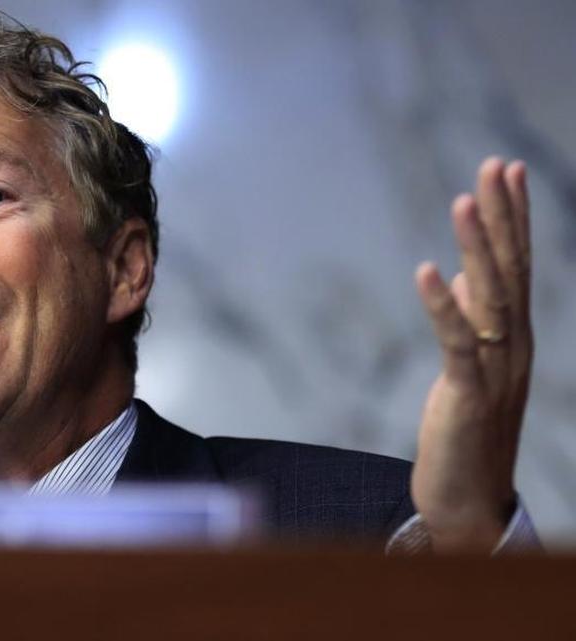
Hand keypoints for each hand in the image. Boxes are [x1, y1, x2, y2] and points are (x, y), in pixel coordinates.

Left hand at [412, 157, 531, 551]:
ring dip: (476, 248)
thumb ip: (470, 320)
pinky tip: (426, 271)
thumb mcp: (468, 365)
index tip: (505, 170)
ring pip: (490, 298)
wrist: (467, 498)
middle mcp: (513, 345)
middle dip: (503, 216)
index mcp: (513, 335)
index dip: (513, 217)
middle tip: (495, 166)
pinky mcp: (466, 393)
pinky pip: (455, 342)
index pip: (516, 265)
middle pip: (511, 270)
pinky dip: (441, 304)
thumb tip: (460, 276)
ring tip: (463, 201)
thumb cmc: (464, 429)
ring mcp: (495, 369)